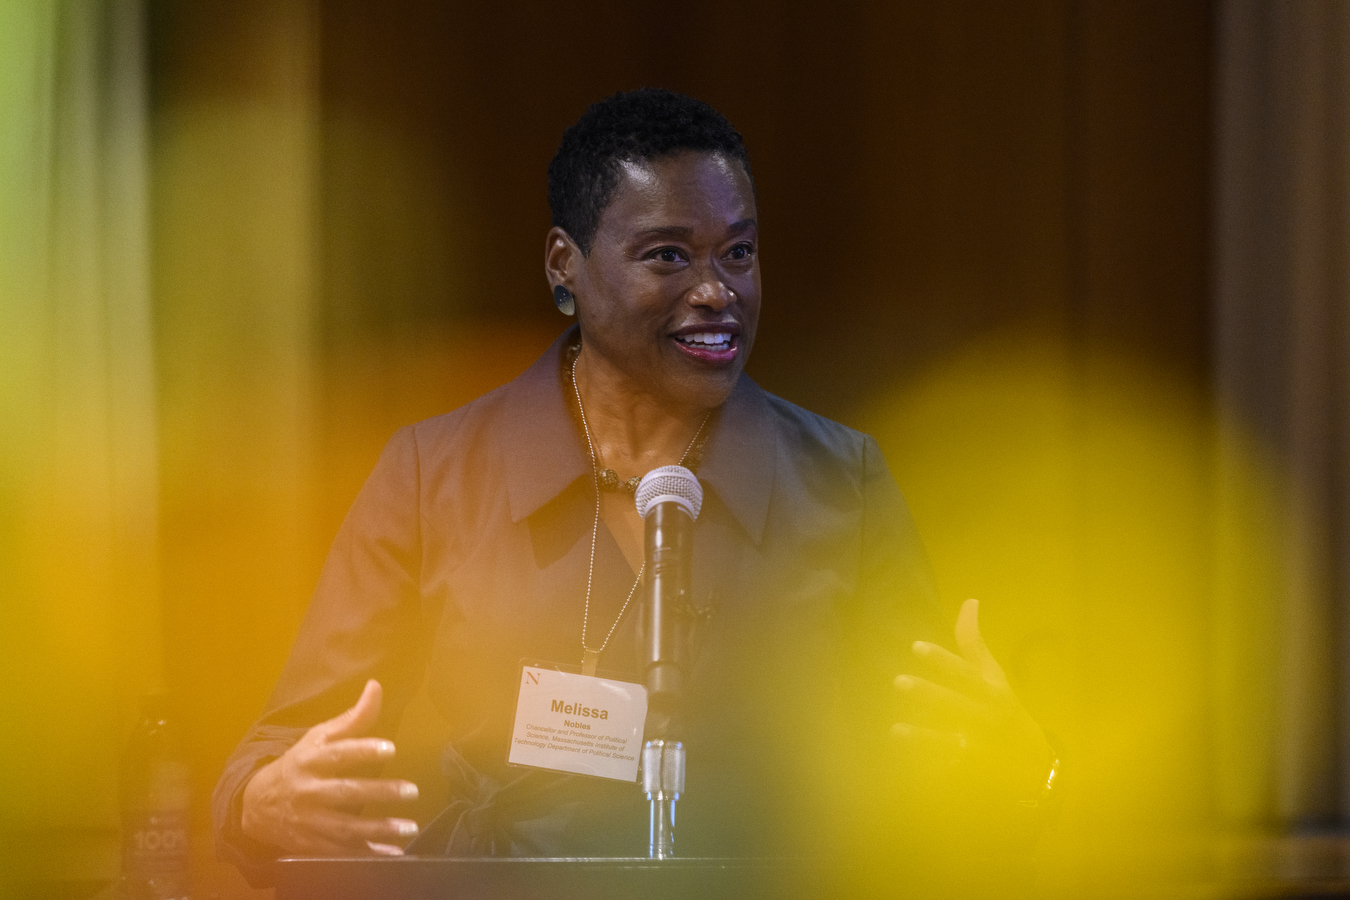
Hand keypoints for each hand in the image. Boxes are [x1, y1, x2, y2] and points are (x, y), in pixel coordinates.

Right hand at [241, 679, 420, 855]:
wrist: (256, 804)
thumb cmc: (298, 763)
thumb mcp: (318, 738)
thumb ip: (352, 718)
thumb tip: (376, 686)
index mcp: (310, 761)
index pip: (338, 754)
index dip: (363, 750)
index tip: (390, 748)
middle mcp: (308, 791)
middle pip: (345, 793)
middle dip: (379, 793)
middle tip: (412, 790)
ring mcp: (309, 822)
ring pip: (345, 828)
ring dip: (378, 830)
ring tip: (409, 827)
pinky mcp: (311, 845)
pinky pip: (341, 853)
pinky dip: (366, 855)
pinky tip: (392, 854)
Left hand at [891, 599, 1053, 801]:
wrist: (1033, 761)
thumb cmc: (1004, 706)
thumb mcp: (994, 675)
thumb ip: (974, 642)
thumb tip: (969, 600)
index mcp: (990, 692)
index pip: (964, 673)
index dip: (941, 659)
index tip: (915, 646)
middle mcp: (986, 718)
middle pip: (956, 705)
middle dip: (929, 694)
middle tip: (897, 681)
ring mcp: (980, 747)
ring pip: (951, 741)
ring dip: (923, 738)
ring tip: (895, 730)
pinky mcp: (973, 772)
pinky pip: (950, 771)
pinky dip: (931, 769)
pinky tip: (908, 767)